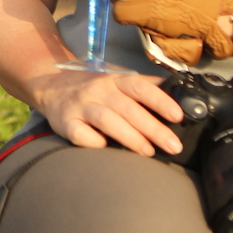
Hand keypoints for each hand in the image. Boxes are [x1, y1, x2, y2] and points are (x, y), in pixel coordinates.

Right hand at [24, 67, 183, 155]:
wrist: (50, 86)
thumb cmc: (94, 89)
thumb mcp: (118, 80)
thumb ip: (146, 87)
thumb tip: (181, 93)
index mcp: (114, 80)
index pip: (139, 86)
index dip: (159, 100)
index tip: (177, 116)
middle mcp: (97, 90)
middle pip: (127, 108)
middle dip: (153, 128)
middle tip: (174, 146)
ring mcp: (80, 106)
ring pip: (106, 120)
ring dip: (130, 137)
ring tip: (148, 151)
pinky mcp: (65, 122)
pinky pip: (80, 134)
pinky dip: (94, 142)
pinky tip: (107, 148)